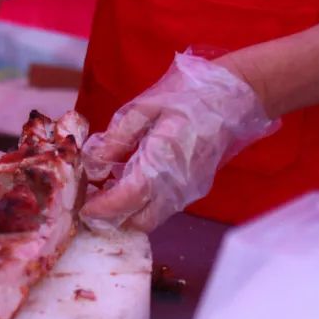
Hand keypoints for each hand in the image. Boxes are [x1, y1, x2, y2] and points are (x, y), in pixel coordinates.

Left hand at [80, 52, 278, 232]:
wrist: (234, 97)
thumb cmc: (187, 97)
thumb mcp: (144, 108)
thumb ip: (117, 138)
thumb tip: (94, 162)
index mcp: (163, 160)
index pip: (128, 198)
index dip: (103, 208)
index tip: (84, 208)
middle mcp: (177, 184)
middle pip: (140, 221)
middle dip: (112, 219)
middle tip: (92, 201)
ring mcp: (189, 190)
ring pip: (152, 219)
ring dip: (128, 213)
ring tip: (107, 191)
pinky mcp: (195, 190)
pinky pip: (164, 209)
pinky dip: (143, 207)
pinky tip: (129, 185)